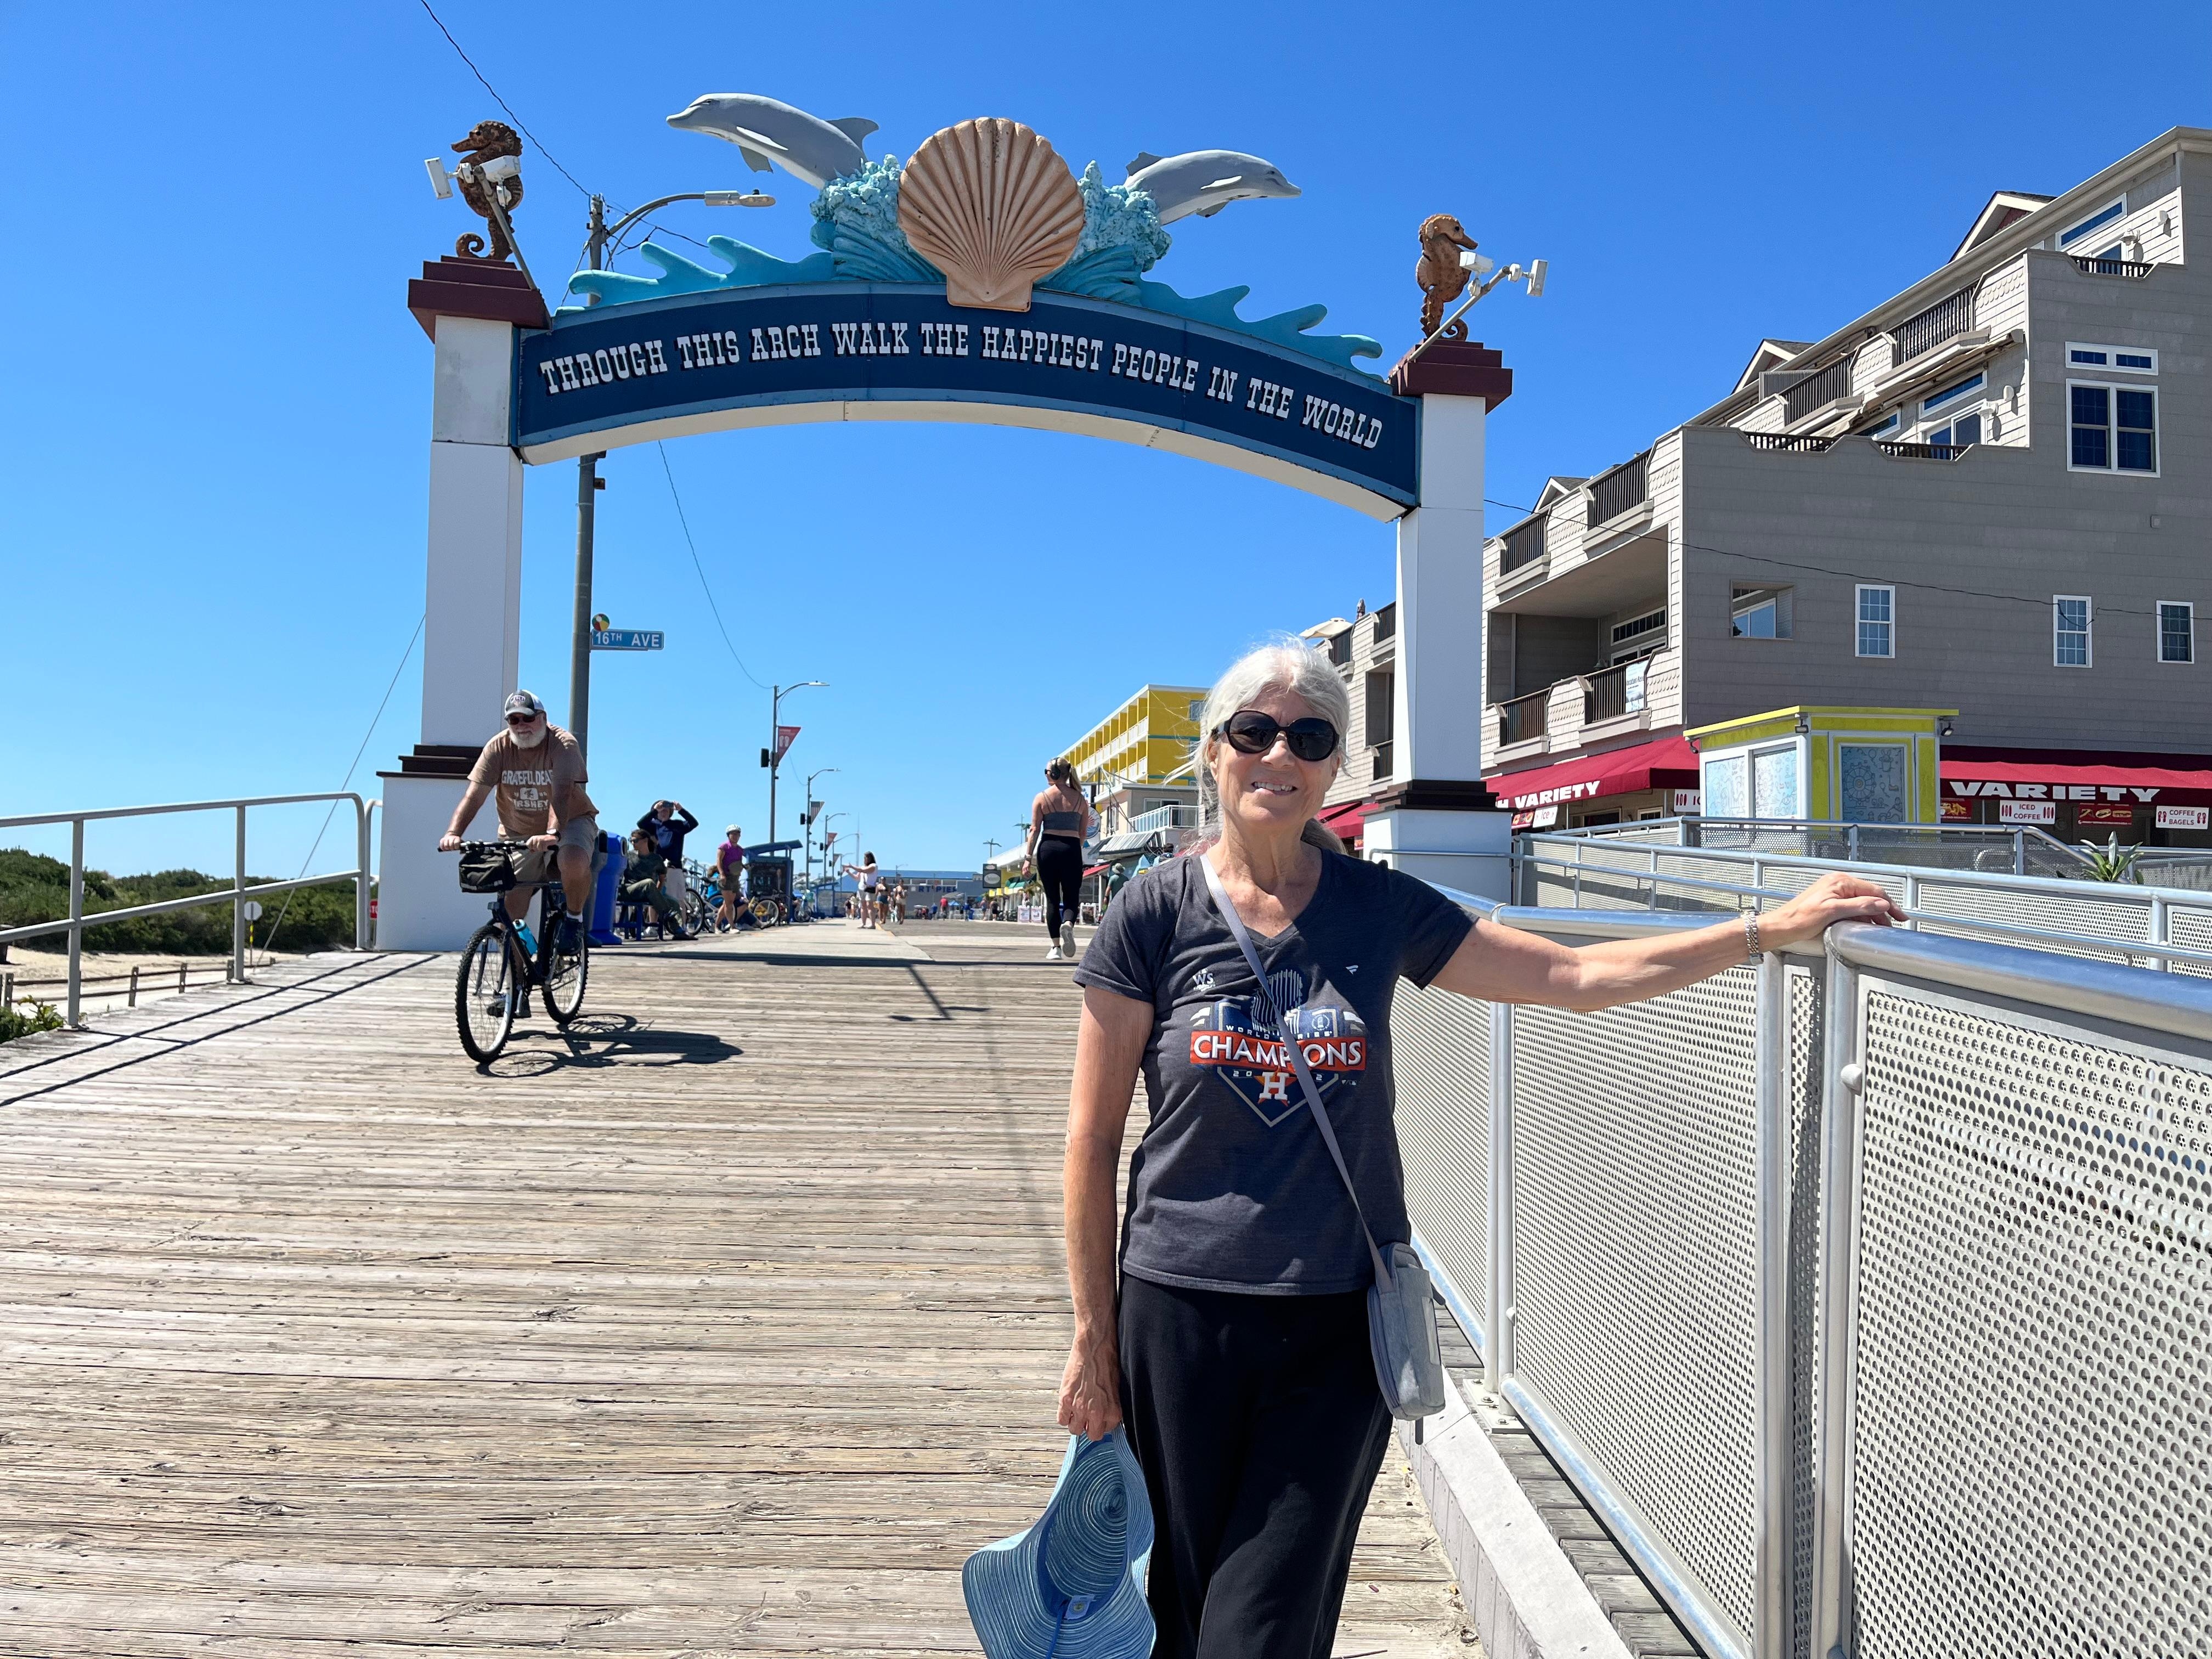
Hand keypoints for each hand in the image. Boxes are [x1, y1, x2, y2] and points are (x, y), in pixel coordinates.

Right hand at [438, 833, 463, 851]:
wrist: (452, 835)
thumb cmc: (457, 842)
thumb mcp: (461, 843)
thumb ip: (462, 847)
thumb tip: (461, 852)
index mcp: (457, 838)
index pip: (456, 843)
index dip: (456, 847)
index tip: (456, 848)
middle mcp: (451, 838)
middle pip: (450, 845)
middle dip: (451, 848)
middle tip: (452, 849)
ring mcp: (446, 838)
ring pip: (445, 845)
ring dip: (447, 848)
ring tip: (449, 849)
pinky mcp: (442, 840)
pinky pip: (441, 845)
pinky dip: (443, 848)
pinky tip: (444, 849)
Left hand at [527, 833, 557, 849]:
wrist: (553, 837)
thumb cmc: (545, 841)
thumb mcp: (537, 843)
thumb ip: (533, 846)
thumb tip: (531, 851)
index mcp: (533, 838)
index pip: (528, 844)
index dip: (531, 848)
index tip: (534, 848)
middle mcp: (536, 838)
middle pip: (534, 848)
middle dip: (538, 849)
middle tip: (542, 846)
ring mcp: (540, 839)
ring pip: (539, 849)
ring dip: (542, 849)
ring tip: (545, 846)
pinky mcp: (545, 841)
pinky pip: (543, 849)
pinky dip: (546, 849)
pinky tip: (547, 846)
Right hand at [1057, 1327, 1121, 1441]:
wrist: (1094, 1348)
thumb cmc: (1107, 1364)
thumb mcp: (1115, 1390)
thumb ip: (1109, 1408)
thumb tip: (1102, 1419)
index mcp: (1113, 1412)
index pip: (1106, 1432)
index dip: (1100, 1423)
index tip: (1097, 1417)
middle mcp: (1097, 1414)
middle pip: (1091, 1436)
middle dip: (1088, 1427)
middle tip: (1086, 1416)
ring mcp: (1080, 1408)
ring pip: (1074, 1430)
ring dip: (1075, 1421)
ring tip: (1076, 1409)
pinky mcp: (1066, 1400)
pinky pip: (1061, 1419)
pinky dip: (1064, 1414)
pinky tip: (1068, 1406)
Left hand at [1758, 871, 1902, 948]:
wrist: (1781, 926)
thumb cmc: (1800, 918)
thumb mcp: (1833, 911)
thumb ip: (1859, 906)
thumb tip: (1880, 903)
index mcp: (1840, 882)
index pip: (1873, 890)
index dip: (1889, 904)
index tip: (1900, 916)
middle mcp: (1837, 884)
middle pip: (1869, 896)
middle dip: (1883, 910)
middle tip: (1893, 924)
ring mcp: (1833, 893)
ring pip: (1861, 902)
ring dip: (1873, 915)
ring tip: (1881, 927)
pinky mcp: (1829, 902)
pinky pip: (1852, 907)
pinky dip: (1862, 916)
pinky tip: (1865, 925)